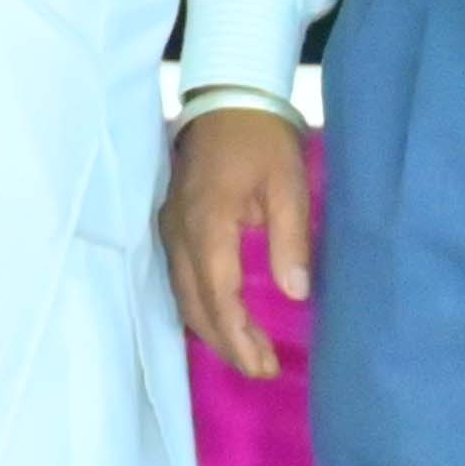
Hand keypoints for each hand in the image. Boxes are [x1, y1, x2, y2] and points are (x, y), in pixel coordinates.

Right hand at [162, 99, 312, 380]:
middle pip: (195, 305)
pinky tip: (221, 319)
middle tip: (260, 368)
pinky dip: (199, 307)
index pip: (218, 297)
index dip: (238, 337)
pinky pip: (178, 278)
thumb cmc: (263, 139)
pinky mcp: (171, 224)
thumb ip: (291, 240)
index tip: (262, 366)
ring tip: (246, 352)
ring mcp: (170, 228)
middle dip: (226, 343)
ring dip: (211, 328)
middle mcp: (179, 233)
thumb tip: (295, 295)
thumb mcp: (289, 185)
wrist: (227, 98)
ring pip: (182, 295)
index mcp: (208, 224)